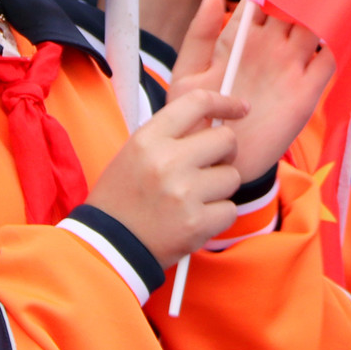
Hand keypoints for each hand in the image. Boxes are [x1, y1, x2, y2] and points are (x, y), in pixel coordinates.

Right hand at [87, 88, 244, 265]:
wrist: (109, 247)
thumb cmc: (123, 198)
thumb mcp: (135, 153)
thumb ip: (172, 135)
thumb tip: (214, 119)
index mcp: (148, 140)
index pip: (197, 103)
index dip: (225, 102)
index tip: (240, 107)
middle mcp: (167, 162)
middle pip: (226, 140)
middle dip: (225, 153)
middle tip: (211, 166)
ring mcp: (184, 193)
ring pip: (232, 177)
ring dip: (220, 188)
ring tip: (194, 198)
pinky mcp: (196, 224)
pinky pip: (230, 209)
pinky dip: (218, 216)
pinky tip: (195, 219)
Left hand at [170, 0, 334, 183]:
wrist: (220, 163)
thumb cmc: (197, 121)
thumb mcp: (188, 77)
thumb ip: (199, 36)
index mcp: (239, 39)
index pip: (259, 0)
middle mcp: (268, 48)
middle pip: (292, 8)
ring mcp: (289, 67)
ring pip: (313, 28)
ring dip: (323, 10)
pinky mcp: (306, 90)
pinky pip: (328, 60)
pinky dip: (338, 41)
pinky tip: (340, 25)